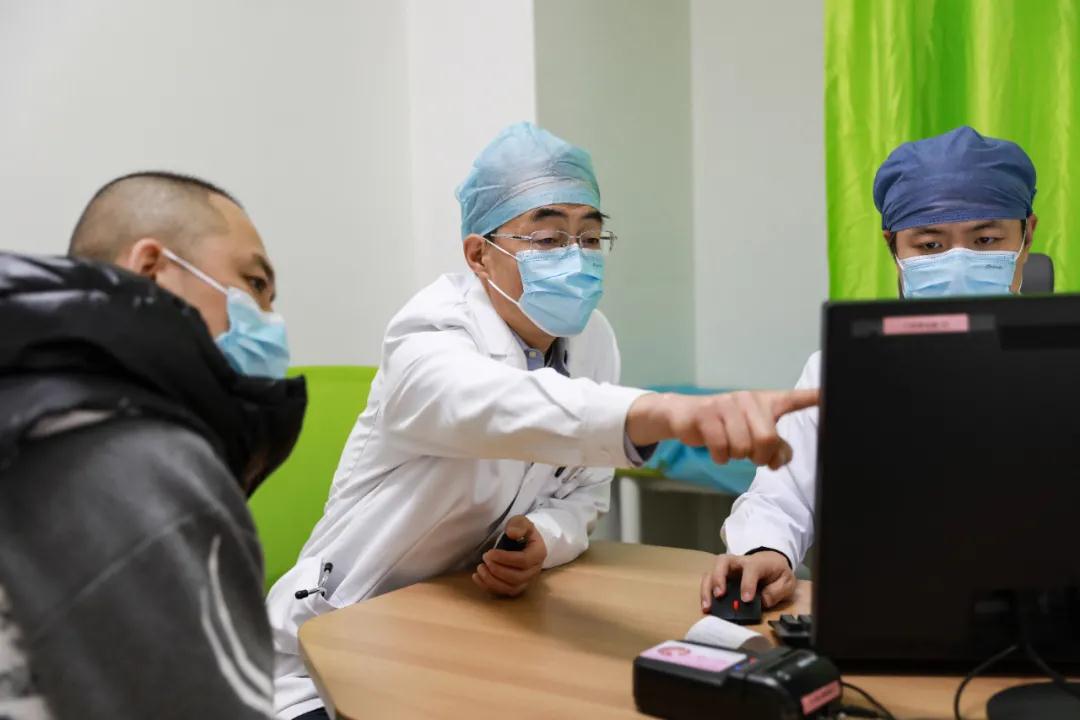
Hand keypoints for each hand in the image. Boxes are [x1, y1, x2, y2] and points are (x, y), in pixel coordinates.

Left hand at [472, 515, 546, 597]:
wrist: (525, 542)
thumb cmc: (522, 531)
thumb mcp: (522, 522)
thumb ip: (518, 525)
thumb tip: (512, 533)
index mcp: (538, 553)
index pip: (523, 561)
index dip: (505, 559)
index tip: (490, 553)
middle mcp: (534, 571)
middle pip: (517, 577)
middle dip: (497, 570)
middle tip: (485, 558)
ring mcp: (526, 581)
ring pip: (510, 588)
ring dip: (492, 581)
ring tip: (480, 568)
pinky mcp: (516, 587)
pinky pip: (503, 592)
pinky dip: (488, 587)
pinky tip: (477, 577)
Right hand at [627, 389, 818, 469]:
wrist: (684, 415)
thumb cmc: (725, 426)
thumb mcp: (751, 434)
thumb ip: (773, 448)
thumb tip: (780, 462)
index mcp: (766, 402)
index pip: (795, 398)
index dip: (815, 397)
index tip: (831, 394)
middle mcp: (749, 399)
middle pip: (767, 439)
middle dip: (759, 456)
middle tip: (749, 454)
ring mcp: (727, 404)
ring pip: (742, 447)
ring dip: (736, 456)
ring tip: (729, 446)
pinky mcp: (706, 414)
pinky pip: (721, 449)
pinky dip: (720, 457)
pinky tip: (716, 448)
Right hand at [700, 551, 794, 610]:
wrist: (771, 562)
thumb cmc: (777, 572)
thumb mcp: (786, 581)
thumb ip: (777, 591)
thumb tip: (762, 601)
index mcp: (757, 563)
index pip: (750, 569)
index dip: (747, 583)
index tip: (746, 600)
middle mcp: (739, 562)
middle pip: (723, 562)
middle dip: (718, 578)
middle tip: (719, 595)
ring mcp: (728, 569)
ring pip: (711, 571)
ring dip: (707, 588)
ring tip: (708, 606)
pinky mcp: (722, 577)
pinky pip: (709, 581)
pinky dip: (705, 593)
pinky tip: (707, 607)